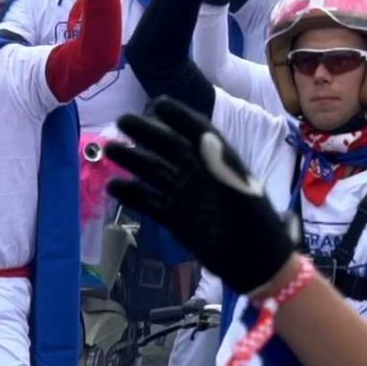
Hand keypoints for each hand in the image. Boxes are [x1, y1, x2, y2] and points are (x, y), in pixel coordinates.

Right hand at [106, 98, 297, 295]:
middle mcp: (200, 173)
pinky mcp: (175, 217)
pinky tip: (113, 186)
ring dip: (133, 160)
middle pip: (169, 148)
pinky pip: (150, 202)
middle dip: (147, 133)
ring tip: (110, 148)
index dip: (180, 117)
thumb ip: (221, 161)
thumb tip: (202, 135)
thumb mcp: (242, 186)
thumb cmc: (256, 221)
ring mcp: (185, 195)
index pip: (197, 132)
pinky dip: (132, 194)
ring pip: (154, 172)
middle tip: (121, 121)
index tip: (158, 104)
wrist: (256, 261)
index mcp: (220, 161)